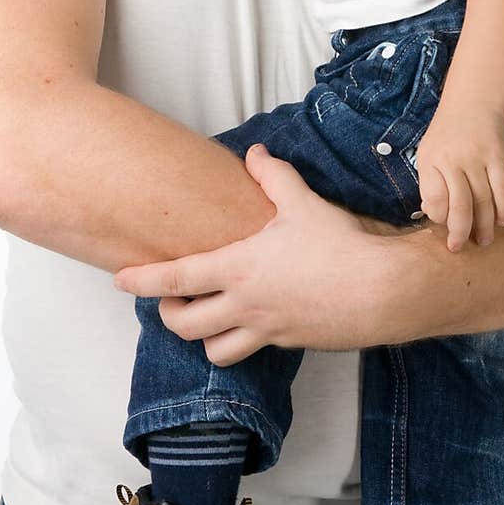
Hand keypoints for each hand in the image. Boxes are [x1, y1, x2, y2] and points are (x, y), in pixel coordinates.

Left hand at [114, 145, 397, 363]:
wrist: (383, 293)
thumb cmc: (341, 247)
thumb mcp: (304, 204)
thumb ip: (274, 177)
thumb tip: (254, 153)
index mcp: (240, 269)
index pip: (175, 278)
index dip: (143, 280)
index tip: (120, 280)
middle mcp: (245, 306)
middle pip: (185, 326)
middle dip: (169, 315)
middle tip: (170, 300)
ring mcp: (268, 330)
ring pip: (216, 351)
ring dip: (205, 337)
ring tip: (210, 317)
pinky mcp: (291, 343)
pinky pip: (255, 350)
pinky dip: (246, 340)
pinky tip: (257, 320)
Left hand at [416, 105, 503, 251]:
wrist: (473, 101)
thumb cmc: (448, 132)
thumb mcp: (429, 152)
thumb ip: (431, 182)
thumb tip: (436, 216)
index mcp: (430, 161)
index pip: (434, 201)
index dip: (439, 219)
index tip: (444, 227)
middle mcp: (452, 160)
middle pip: (459, 207)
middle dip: (460, 233)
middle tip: (460, 248)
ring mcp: (476, 157)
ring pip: (483, 201)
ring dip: (485, 225)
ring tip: (484, 241)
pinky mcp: (497, 155)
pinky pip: (502, 188)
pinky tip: (503, 220)